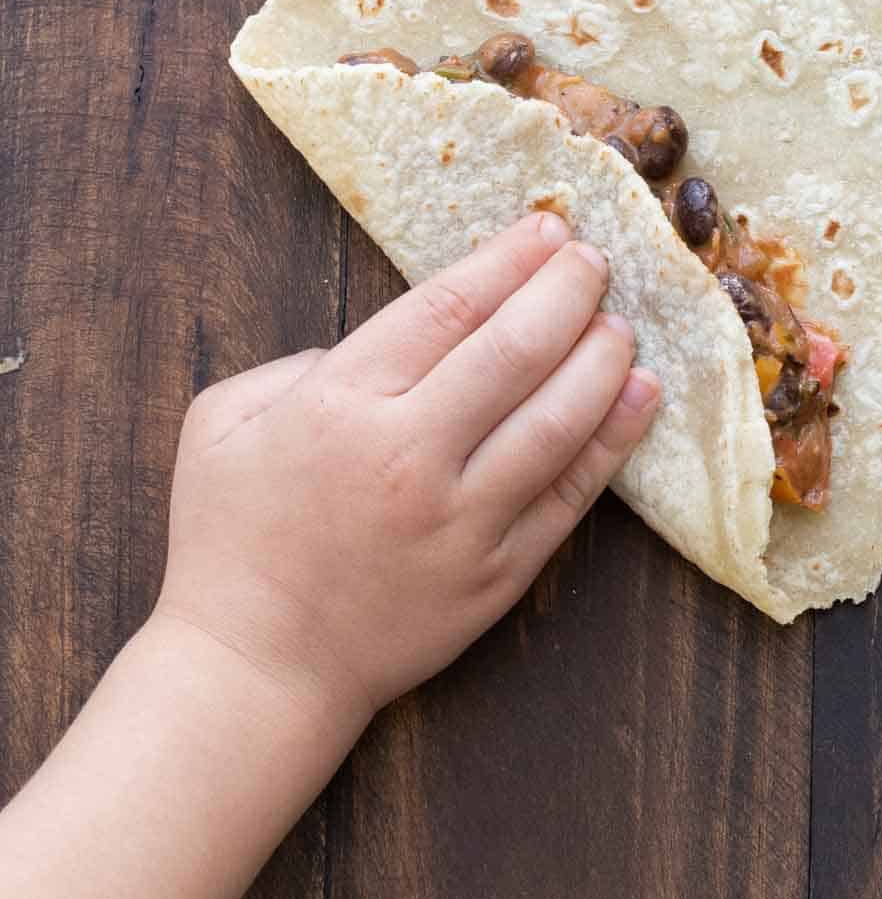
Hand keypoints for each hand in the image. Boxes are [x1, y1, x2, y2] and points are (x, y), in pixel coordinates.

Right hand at [156, 212, 659, 731]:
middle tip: (594, 262)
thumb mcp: (224, 422)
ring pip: (557, 420)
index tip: (545, 231)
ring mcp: (463, 520)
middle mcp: (411, 454)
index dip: (507, 261)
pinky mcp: (498, 575)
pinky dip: (612, 442)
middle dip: (566, 292)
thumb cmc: (229, 541)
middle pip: (516, 350)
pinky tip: (640, 399)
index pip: (449, 308)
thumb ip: (298, 363)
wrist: (258, 668)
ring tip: (621, 324)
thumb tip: (381, 346)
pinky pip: (570, 496)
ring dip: (601, 360)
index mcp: (342, 403)